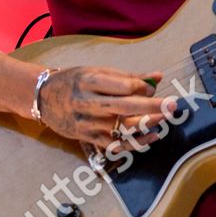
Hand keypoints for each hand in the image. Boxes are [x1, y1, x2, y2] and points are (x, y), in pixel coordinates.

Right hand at [36, 66, 170, 150]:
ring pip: (121, 127)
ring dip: (146, 124)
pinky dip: (135, 143)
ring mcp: (87, 123)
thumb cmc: (74, 81)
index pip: (124, 86)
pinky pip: (114, 145)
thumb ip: (128, 76)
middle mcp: (88, 103)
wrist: (42, 98)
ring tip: (164, 119)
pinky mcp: (87, 138)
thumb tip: (158, 76)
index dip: (143, 88)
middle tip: (173, 105)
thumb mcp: (96, 71)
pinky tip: (151, 138)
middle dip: (152, 106)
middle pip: (126, 106)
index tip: (152, 87)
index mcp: (90, 81)